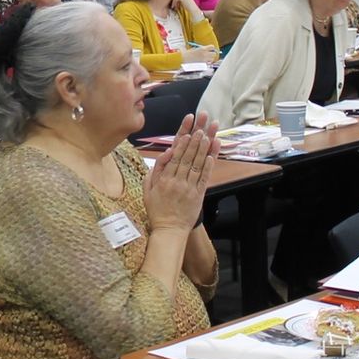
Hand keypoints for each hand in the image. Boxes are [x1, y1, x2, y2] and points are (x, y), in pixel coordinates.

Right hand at [144, 112, 218, 230]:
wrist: (169, 230)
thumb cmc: (157, 209)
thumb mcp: (148, 189)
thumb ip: (155, 170)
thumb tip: (165, 154)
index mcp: (164, 179)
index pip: (175, 157)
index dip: (182, 144)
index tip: (188, 132)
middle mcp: (177, 182)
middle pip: (187, 158)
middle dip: (195, 142)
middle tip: (201, 128)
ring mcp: (189, 189)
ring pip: (197, 166)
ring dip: (203, 150)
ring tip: (208, 136)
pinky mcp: (198, 195)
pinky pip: (204, 179)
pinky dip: (208, 167)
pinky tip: (211, 156)